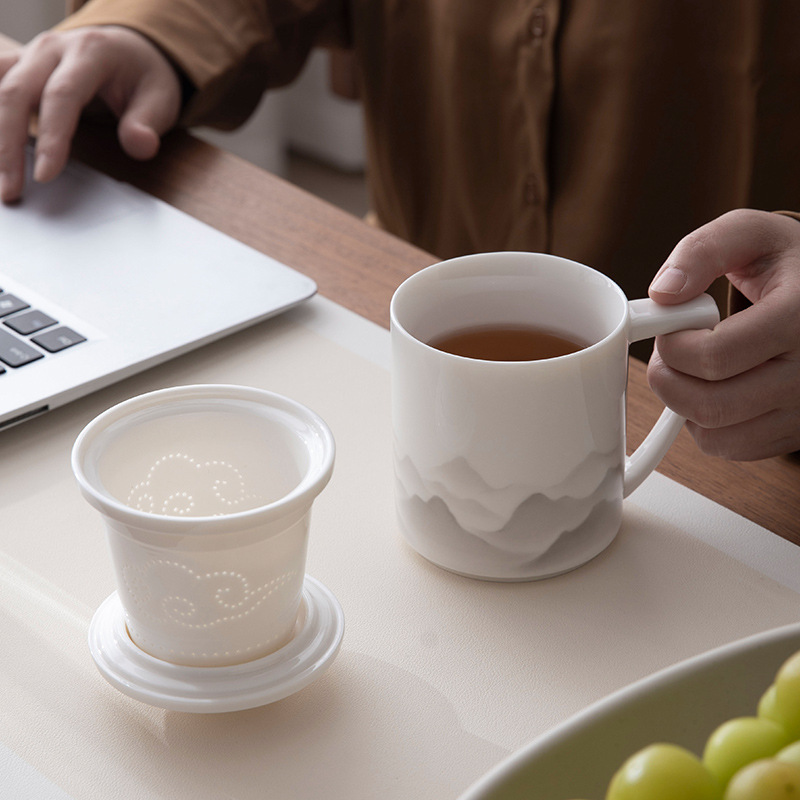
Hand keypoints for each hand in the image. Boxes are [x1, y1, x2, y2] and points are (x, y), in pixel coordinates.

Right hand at [0, 26, 181, 202]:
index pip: (62, 95)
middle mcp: (52, 48)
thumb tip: (140, 146)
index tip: (45, 175)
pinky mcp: (18, 66)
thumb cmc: (143, 77)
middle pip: (16, 93)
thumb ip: (147, 123)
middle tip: (11, 190)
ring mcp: (30, 54)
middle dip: (9, 145)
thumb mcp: (160, 98)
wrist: (129, 48)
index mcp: (91, 52)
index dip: (52, 137)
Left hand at [647, 208, 799, 459]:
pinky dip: (707, 426)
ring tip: (693, 369)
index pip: (714, 356)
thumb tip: (663, 293)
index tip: (671, 329)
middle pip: (711, 404)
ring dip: (684, 405)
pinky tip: (714, 389)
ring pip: (717, 435)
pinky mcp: (795, 431)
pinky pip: (732, 448)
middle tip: (668, 355)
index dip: (673, 346)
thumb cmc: (788, 265)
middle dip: (668, 379)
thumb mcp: (751, 236)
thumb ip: (702, 251)